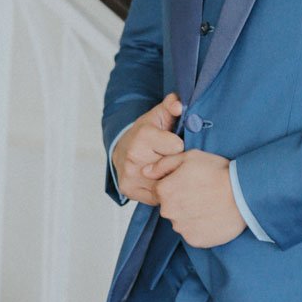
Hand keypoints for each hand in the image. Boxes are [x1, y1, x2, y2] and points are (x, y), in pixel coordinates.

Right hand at [111, 91, 184, 205]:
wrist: (122, 149)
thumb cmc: (146, 133)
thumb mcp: (158, 116)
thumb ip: (170, 107)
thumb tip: (178, 104)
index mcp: (143, 137)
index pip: (177, 148)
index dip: (179, 148)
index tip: (174, 145)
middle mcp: (134, 157)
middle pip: (173, 167)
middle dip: (176, 164)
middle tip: (170, 159)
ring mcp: (130, 175)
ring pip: (167, 185)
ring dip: (170, 179)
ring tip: (166, 170)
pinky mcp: (128, 190)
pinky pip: (158, 197)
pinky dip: (162, 192)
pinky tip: (159, 180)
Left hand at [149, 149, 246, 247]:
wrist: (244, 195)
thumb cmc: (218, 173)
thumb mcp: (190, 157)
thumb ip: (164, 164)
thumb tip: (145, 171)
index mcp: (164, 191)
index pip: (160, 190)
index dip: (175, 185)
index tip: (191, 182)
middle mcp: (168, 212)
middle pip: (169, 207)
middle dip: (181, 200)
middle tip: (202, 193)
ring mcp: (181, 228)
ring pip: (181, 221)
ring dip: (190, 215)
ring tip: (209, 205)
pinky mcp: (194, 240)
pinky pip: (193, 233)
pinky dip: (200, 227)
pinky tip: (212, 217)